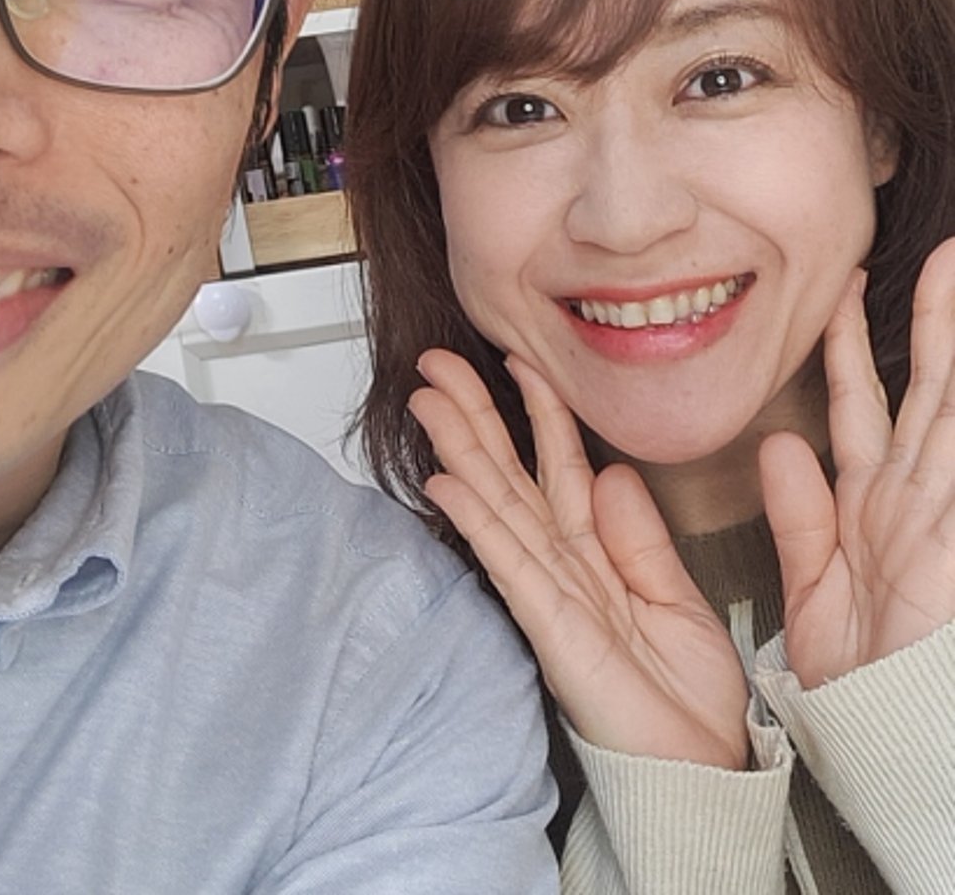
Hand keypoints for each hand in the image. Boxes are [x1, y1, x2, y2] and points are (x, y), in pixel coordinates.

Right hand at [413, 350, 749, 768]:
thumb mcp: (676, 598)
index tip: (519, 362)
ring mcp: (549, 593)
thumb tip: (614, 473)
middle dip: (474, 416)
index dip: (538, 411)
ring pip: (498, 505)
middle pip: (510, 475)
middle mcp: (564, 567)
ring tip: (428, 402)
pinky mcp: (549, 626)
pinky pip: (509, 561)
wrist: (706, 772)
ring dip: (460, 451)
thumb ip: (640, 537)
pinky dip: (477, 520)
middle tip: (437, 366)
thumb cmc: (690, 702)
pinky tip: (446, 483)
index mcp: (598, 555)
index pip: (560, 467)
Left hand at [761, 238, 954, 689]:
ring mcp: (944, 511)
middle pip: (926, 387)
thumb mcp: (816, 586)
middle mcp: (916, 495)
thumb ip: (800, 515)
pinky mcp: (952, 531)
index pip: (863, 404)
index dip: (856, 347)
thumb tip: (777, 444)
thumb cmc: (863, 677)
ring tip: (953, 270)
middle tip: (934, 253)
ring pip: (953, 404)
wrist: (900, 742)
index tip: (844, 293)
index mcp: (872, 503)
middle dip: (931, 319)